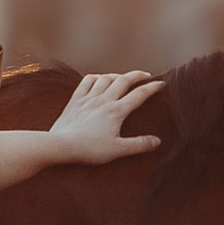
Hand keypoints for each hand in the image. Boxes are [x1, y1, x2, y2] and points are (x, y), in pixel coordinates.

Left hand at [43, 70, 163, 166]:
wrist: (61, 145)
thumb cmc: (90, 149)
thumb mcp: (118, 150)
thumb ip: (139, 144)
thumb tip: (157, 141)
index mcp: (116, 111)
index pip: (139, 95)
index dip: (152, 88)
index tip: (162, 83)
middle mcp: (104, 100)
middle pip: (123, 80)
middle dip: (137, 75)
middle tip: (146, 75)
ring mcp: (89, 98)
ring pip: (106, 78)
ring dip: (117, 75)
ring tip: (123, 77)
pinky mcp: (75, 100)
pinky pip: (86, 81)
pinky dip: (95, 77)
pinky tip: (98, 79)